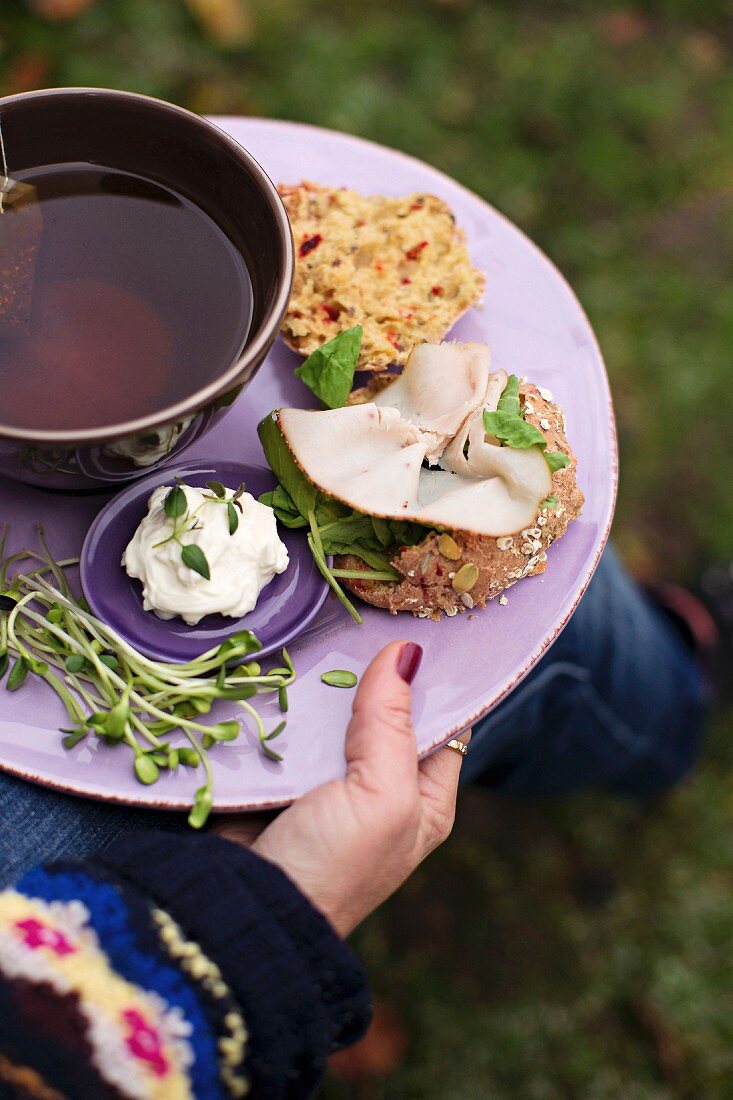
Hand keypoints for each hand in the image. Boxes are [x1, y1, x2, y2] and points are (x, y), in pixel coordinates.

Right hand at [215, 641, 469, 936]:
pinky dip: (284, 698)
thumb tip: (405, 651)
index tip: (422, 621)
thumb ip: (393, 723)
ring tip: (320, 623)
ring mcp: (324, 781)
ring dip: (324, 681)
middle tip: (363, 611)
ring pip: (332, 713)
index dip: (436, 678)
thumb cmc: (333, 864)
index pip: (445, 724)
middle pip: (384, 712)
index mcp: (422, 799)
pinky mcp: (277, 775)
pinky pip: (286, 724)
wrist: (244, 911)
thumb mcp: (384, 796)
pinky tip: (281, 658)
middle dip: (372, 670)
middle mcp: (379, 789)